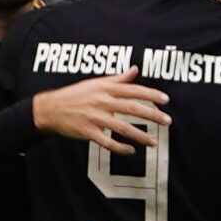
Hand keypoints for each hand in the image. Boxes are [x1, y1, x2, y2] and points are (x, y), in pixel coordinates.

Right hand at [33, 69, 170, 154]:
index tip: (165, 100)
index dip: (150, 94)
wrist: (52, 108)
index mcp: (106, 88)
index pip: (133, 90)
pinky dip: (120, 148)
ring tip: (154, 142)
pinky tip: (131, 151)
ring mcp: (96, 118)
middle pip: (132, 108)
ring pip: (122, 127)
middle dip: (152, 115)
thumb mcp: (97, 82)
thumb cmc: (77, 94)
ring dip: (140, 135)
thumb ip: (118, 78)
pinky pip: (107, 142)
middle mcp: (103, 101)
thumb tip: (135, 69)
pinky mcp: (88, 132)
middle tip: (167, 121)